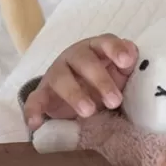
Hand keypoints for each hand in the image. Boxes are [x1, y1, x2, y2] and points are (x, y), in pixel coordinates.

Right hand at [23, 34, 137, 129]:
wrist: (74, 95)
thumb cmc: (102, 80)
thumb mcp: (118, 73)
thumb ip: (126, 65)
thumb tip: (133, 55)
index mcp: (95, 49)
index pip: (105, 42)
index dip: (115, 49)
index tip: (126, 62)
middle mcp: (73, 57)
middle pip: (85, 61)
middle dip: (101, 80)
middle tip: (115, 101)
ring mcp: (56, 74)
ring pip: (62, 79)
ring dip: (75, 95)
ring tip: (89, 112)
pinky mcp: (43, 94)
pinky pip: (34, 100)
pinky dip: (33, 111)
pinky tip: (36, 123)